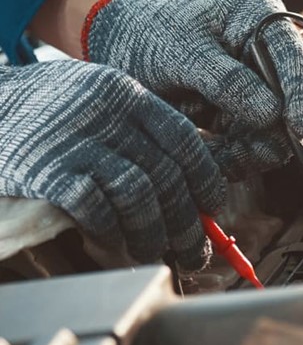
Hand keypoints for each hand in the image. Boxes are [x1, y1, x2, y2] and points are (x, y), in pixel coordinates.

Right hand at [0, 59, 224, 269]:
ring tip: (152, 251)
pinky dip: (111, 230)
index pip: (183, 137)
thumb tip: (186, 178)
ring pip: (138, 194)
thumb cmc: (49, 105)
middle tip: (194, 251)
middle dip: (186, 221)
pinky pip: (95, 208)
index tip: (214, 207)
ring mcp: (78, 141)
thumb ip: (136, 126)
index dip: (205, 177)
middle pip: (166, 173)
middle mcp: (109, 114)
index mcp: (127, 93)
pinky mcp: (47, 171)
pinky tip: (113, 241)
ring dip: (152, 232)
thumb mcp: (99, 95)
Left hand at [84, 0, 302, 141]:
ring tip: (217, 155)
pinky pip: (251, 143)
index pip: (295, 57)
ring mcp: (256, 83)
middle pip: (295, 100)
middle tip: (243, 154)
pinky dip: (234, 156)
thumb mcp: (183, 52)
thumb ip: (227, 81)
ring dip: (251, 150)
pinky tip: (209, 154)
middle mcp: (267, 51)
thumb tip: (272, 114)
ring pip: (276, 129)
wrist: (118, 45)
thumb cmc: (148, 33)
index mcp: (261, 18)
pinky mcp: (241, 111)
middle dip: (275, 132)